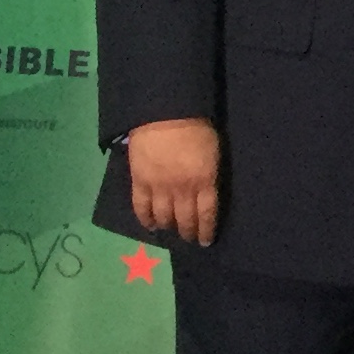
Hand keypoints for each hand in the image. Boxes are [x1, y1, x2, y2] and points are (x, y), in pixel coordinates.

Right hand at [126, 118, 220, 243]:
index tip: (205, 241)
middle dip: (188, 232)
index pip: (207, 214)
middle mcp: (182, 189)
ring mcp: (159, 186)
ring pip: (164, 216)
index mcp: (204, 180)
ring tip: (169, 231)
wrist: (165, 112)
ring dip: (168, 226)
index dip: (206, 230)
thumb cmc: (196, 126)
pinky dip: (145, 219)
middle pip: (185, 219)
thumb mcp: (213, 151)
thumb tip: (206, 191)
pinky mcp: (140, 181)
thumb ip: (209, 174)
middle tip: (189, 239)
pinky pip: (141, 206)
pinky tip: (150, 226)